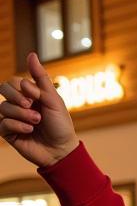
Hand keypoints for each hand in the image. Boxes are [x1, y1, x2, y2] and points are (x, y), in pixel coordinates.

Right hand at [0, 53, 79, 167]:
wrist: (62, 151)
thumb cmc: (61, 125)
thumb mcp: (54, 100)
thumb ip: (41, 78)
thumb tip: (31, 54)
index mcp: (30, 95)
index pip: (14, 81)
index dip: (22, 87)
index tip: (35, 97)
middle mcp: (19, 104)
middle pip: (3, 89)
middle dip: (16, 96)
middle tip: (30, 106)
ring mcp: (12, 118)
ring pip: (3, 107)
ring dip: (21, 114)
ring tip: (36, 122)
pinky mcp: (8, 132)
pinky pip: (2, 123)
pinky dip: (17, 125)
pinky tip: (29, 130)